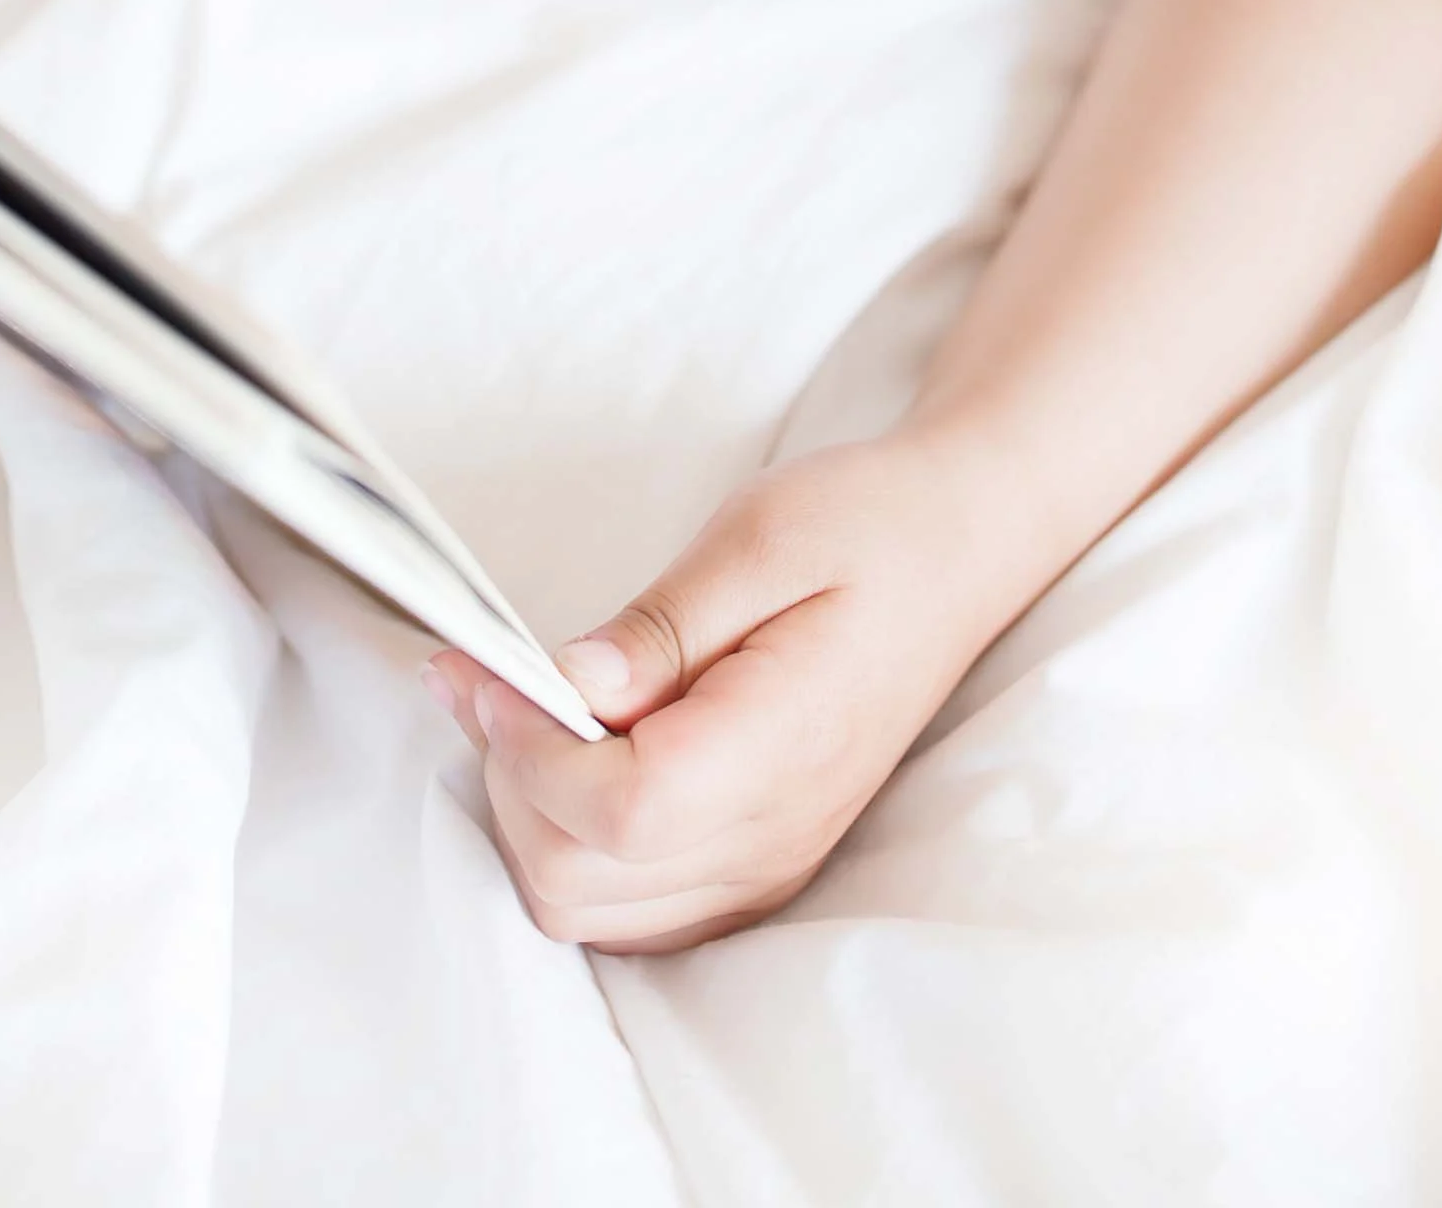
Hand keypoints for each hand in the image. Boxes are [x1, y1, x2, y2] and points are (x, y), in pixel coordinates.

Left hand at [424, 427, 1019, 951]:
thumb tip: (565, 685)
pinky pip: (631, 910)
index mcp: (780, 748)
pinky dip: (574, 850)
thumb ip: (659, 626)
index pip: (621, 811)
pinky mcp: (754, 866)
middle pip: (582, 882)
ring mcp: (766, 866)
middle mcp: (772, 836)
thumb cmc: (862, 528)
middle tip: (490, 683)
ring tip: (524, 713)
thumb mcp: (758, 535)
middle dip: (510, 783)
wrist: (951, 555)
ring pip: (591, 911)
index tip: (490, 672)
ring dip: (531, 820)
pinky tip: (572, 758)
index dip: (530, 752)